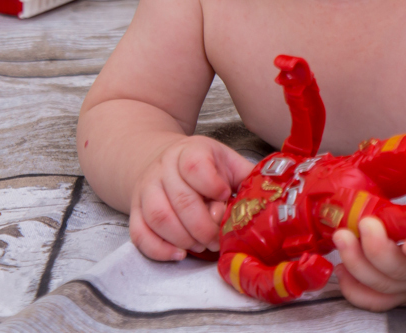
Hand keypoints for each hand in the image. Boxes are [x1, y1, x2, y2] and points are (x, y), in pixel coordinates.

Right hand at [129, 134, 253, 261]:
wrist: (162, 160)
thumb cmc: (202, 165)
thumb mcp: (225, 161)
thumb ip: (245, 174)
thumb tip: (270, 192)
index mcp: (189, 151)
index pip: (194, 165)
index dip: (212, 186)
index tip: (227, 197)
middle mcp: (164, 169)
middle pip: (181, 200)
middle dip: (204, 226)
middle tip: (218, 239)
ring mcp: (146, 190)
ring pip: (159, 218)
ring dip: (184, 239)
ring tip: (202, 246)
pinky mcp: (135, 211)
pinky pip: (140, 234)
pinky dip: (159, 249)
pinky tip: (179, 254)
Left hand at [332, 167, 405, 309]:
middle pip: (397, 270)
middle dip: (376, 249)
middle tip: (363, 224)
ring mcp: (405, 286)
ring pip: (379, 285)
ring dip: (356, 264)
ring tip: (341, 237)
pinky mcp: (393, 294)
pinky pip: (371, 300)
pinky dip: (353, 288)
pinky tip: (341, 268)